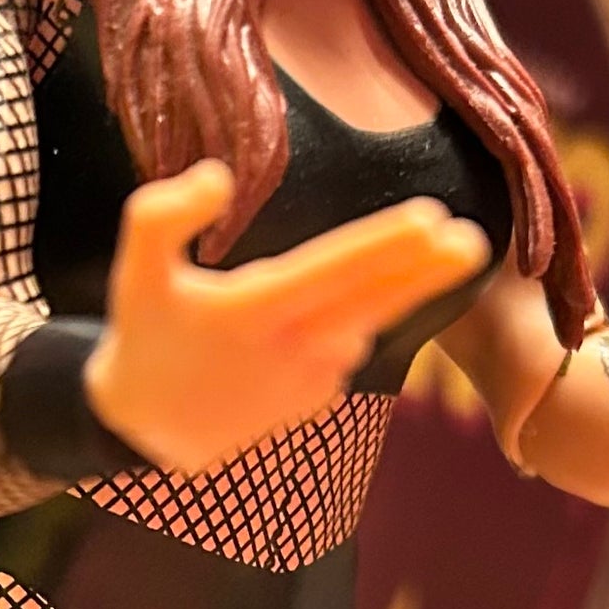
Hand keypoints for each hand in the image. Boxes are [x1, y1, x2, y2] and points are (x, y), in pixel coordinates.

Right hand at [85, 158, 490, 476]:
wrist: (147, 432)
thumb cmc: (145, 337)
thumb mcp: (133, 271)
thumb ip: (162, 216)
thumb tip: (218, 176)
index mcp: (254, 312)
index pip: (332, 271)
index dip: (384, 245)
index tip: (431, 222)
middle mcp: (292, 350)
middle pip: (373, 302)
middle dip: (427, 272)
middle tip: (475, 243)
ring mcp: (310, 381)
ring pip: (365, 324)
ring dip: (400, 291)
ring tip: (440, 252)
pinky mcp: (316, 400)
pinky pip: (346, 348)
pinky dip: (351, 324)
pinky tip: (329, 314)